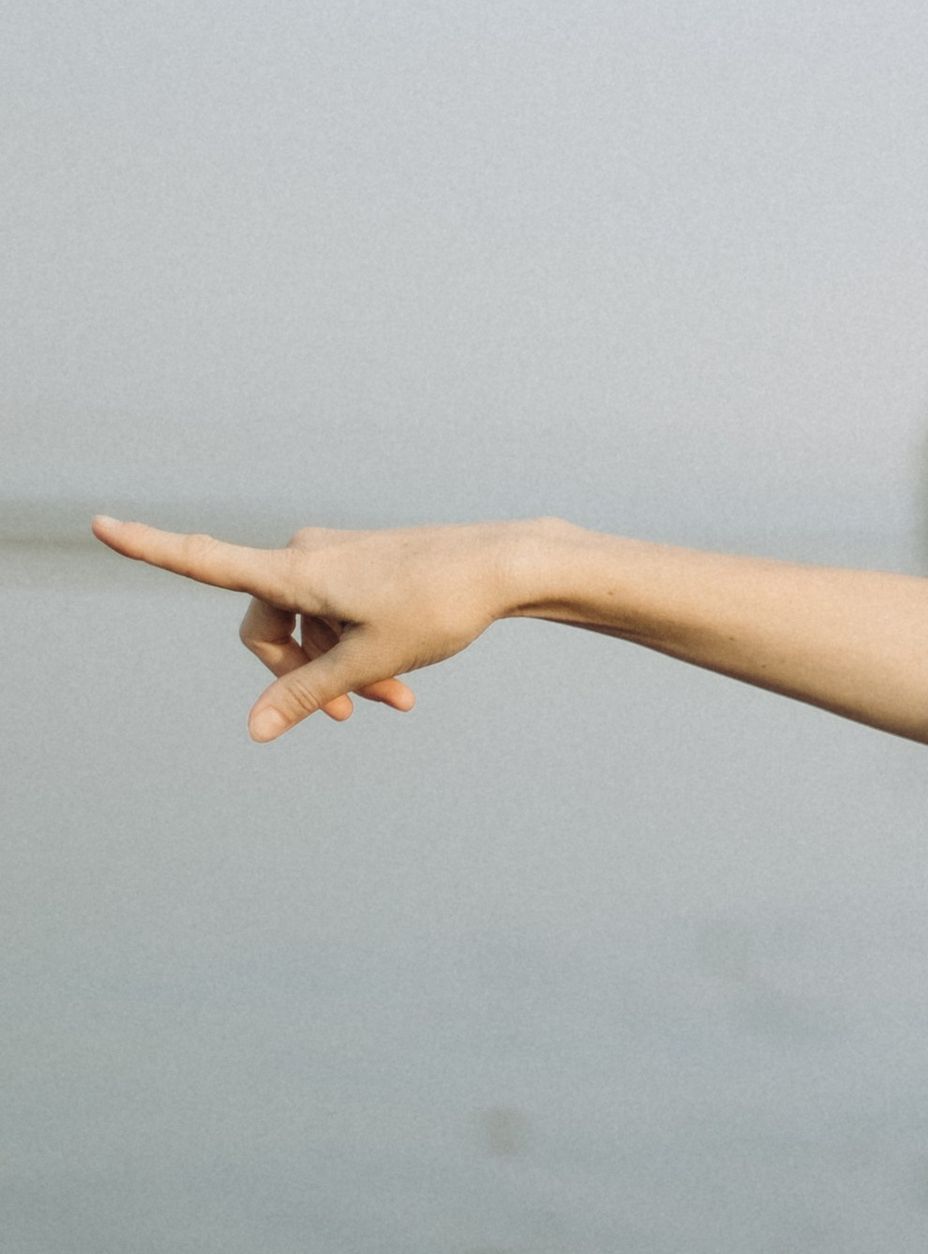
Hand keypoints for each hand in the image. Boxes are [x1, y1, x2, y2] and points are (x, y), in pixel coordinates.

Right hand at [90, 515, 543, 738]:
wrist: (503, 565)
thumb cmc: (438, 608)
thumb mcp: (368, 662)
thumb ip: (307, 695)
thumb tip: (254, 729)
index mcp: (295, 572)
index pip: (206, 560)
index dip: (149, 547)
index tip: (99, 525)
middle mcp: (303, 555)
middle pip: (266, 627)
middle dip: (301, 675)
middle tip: (352, 718)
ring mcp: (332, 558)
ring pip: (309, 627)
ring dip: (338, 670)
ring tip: (394, 702)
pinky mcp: (359, 564)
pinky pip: (336, 614)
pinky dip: (356, 648)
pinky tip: (400, 681)